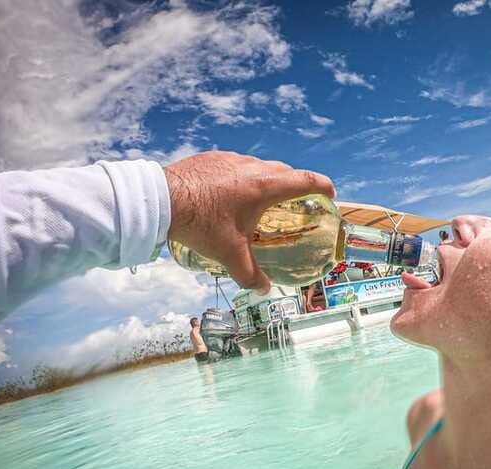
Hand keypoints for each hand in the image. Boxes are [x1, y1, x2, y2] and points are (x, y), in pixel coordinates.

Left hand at [165, 151, 335, 291]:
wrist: (160, 199)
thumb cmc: (200, 223)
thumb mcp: (228, 253)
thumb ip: (249, 273)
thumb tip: (264, 290)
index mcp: (265, 186)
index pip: (305, 180)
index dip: (323, 186)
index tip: (330, 194)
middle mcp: (253, 167)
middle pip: (285, 171)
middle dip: (295, 185)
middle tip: (296, 202)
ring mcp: (232, 159)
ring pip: (260, 166)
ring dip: (266, 180)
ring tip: (260, 200)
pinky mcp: (213, 157)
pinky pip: (236, 165)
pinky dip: (242, 178)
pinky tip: (230, 194)